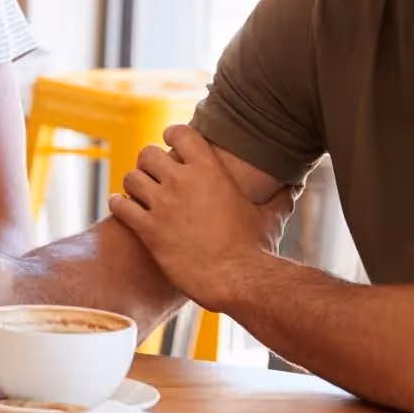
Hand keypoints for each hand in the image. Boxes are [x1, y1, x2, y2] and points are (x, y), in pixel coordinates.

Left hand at [108, 125, 295, 309]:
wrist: (237, 280)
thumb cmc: (256, 249)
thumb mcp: (270, 217)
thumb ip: (279, 198)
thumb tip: (295, 187)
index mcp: (211, 170)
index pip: (180, 133)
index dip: (171, 135)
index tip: (169, 141)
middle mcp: (183, 181)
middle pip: (148, 153)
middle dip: (148, 162)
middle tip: (151, 173)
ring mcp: (163, 204)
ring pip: (131, 177)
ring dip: (133, 184)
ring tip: (136, 192)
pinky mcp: (148, 229)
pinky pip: (120, 206)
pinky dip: (119, 204)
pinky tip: (123, 208)